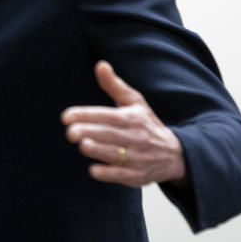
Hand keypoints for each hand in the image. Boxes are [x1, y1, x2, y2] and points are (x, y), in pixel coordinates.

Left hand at [61, 60, 186, 186]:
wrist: (175, 154)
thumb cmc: (146, 124)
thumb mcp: (134, 102)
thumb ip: (114, 85)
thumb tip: (100, 65)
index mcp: (133, 118)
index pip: (107, 115)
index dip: (87, 115)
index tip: (66, 116)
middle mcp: (137, 137)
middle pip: (109, 134)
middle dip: (88, 132)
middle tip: (69, 132)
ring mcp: (138, 158)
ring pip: (116, 154)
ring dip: (98, 150)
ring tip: (82, 145)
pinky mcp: (138, 176)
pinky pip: (122, 176)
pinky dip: (108, 173)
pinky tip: (94, 170)